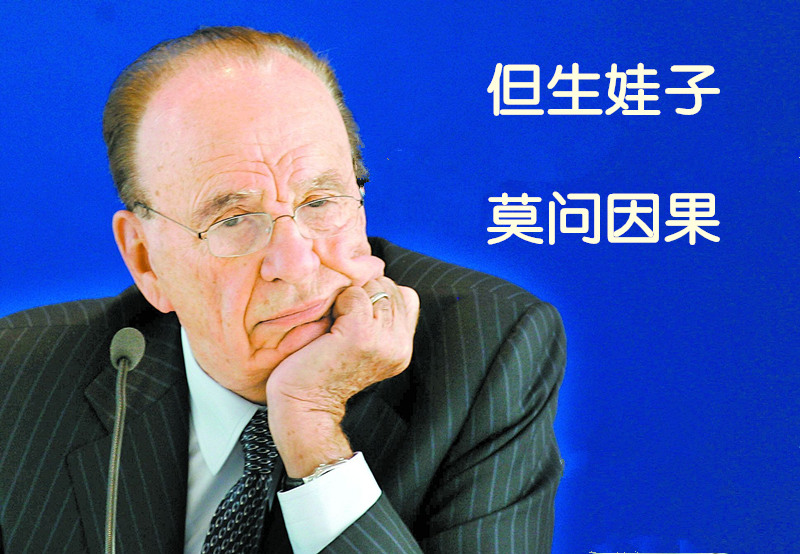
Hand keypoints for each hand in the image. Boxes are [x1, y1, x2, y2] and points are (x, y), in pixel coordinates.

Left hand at [266, 275, 418, 476]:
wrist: (303, 405)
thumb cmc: (321, 370)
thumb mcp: (363, 345)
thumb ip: (379, 320)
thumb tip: (374, 281)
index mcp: (403, 348)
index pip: (407, 295)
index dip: (378, 296)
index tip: (354, 317)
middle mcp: (400, 345)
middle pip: (390, 287)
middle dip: (363, 293)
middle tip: (341, 321)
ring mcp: (383, 341)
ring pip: (374, 287)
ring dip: (350, 297)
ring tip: (336, 324)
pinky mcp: (361, 336)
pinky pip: (355, 294)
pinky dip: (339, 302)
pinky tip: (329, 326)